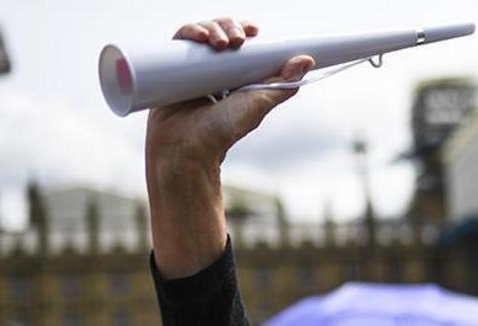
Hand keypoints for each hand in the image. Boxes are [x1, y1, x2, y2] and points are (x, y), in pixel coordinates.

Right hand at [146, 18, 315, 167]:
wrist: (186, 147)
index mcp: (236, 78)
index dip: (245, 30)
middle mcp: (214, 71)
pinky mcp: (171, 69)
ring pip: (202, 34)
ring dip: (212, 27)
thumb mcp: (257, 105)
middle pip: (221, 33)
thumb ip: (281, 85)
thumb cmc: (221, 132)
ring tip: (219, 42)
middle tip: (236, 40)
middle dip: (229, 27)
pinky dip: (189, 32)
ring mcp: (192, 69)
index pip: (241, 43)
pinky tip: (199, 37)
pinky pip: (179, 42)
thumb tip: (305, 61)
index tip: (253, 30)